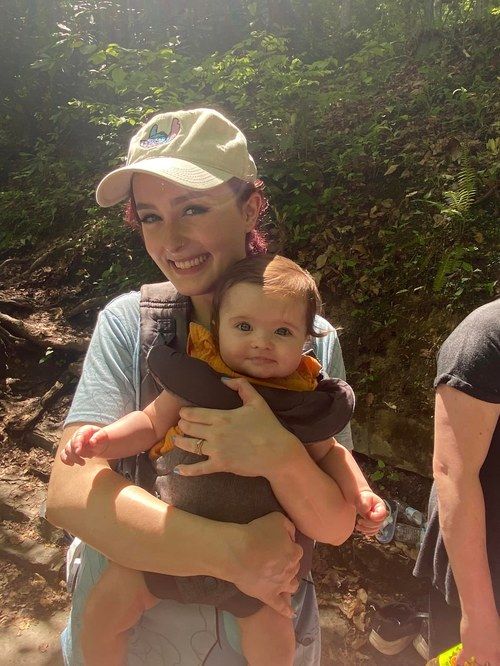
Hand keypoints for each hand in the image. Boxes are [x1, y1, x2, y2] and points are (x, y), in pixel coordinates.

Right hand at [59, 425, 108, 465]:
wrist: (100, 443)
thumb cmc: (102, 438)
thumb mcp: (104, 436)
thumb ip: (98, 437)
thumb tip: (92, 442)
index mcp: (85, 430)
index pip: (78, 435)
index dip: (77, 443)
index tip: (78, 452)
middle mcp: (77, 435)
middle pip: (71, 444)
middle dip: (77, 454)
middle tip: (87, 460)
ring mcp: (72, 442)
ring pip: (67, 450)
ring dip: (74, 458)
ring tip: (83, 463)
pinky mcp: (70, 450)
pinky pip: (63, 454)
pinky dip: (65, 459)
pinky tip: (71, 464)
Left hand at [173, 377, 300, 477]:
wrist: (277, 452)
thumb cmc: (268, 426)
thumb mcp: (257, 401)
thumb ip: (241, 386)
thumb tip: (223, 380)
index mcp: (222, 416)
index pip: (195, 413)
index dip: (185, 413)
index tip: (182, 412)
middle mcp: (215, 433)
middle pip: (189, 428)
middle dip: (181, 425)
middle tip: (179, 425)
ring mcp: (216, 450)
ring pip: (190, 446)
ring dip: (180, 442)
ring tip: (175, 440)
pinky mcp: (220, 465)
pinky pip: (199, 468)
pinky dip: (187, 470)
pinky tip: (178, 470)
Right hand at [230, 512, 302, 618]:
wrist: (237, 552)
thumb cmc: (256, 533)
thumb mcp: (277, 519)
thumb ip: (289, 526)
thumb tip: (292, 535)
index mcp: (293, 553)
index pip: (297, 550)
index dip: (288, 546)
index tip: (279, 543)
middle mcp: (290, 570)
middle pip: (294, 567)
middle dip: (288, 562)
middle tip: (276, 557)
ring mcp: (280, 585)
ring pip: (292, 586)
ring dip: (290, 582)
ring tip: (285, 580)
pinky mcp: (268, 595)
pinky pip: (280, 606)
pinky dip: (286, 610)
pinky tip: (291, 614)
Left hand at [355, 490, 387, 535]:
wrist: (359, 500)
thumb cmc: (361, 498)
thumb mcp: (363, 498)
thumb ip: (365, 503)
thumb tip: (366, 510)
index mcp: (381, 507)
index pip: (381, 515)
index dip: (374, 517)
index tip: (366, 514)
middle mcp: (381, 515)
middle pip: (378, 524)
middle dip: (368, 524)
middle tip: (359, 521)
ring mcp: (378, 520)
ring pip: (375, 529)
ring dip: (366, 529)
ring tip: (357, 525)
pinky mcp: (374, 525)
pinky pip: (373, 532)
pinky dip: (367, 532)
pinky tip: (361, 529)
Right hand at [457, 613, 499, 665]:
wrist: (479, 614)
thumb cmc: (492, 620)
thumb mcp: (499, 634)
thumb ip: (497, 644)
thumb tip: (494, 644)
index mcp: (497, 653)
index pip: (497, 664)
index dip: (495, 663)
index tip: (493, 662)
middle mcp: (487, 656)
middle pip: (487, 665)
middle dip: (485, 663)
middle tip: (484, 662)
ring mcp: (477, 654)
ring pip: (477, 664)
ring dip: (476, 663)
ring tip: (475, 662)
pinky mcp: (466, 649)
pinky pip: (462, 659)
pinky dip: (460, 663)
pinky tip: (459, 665)